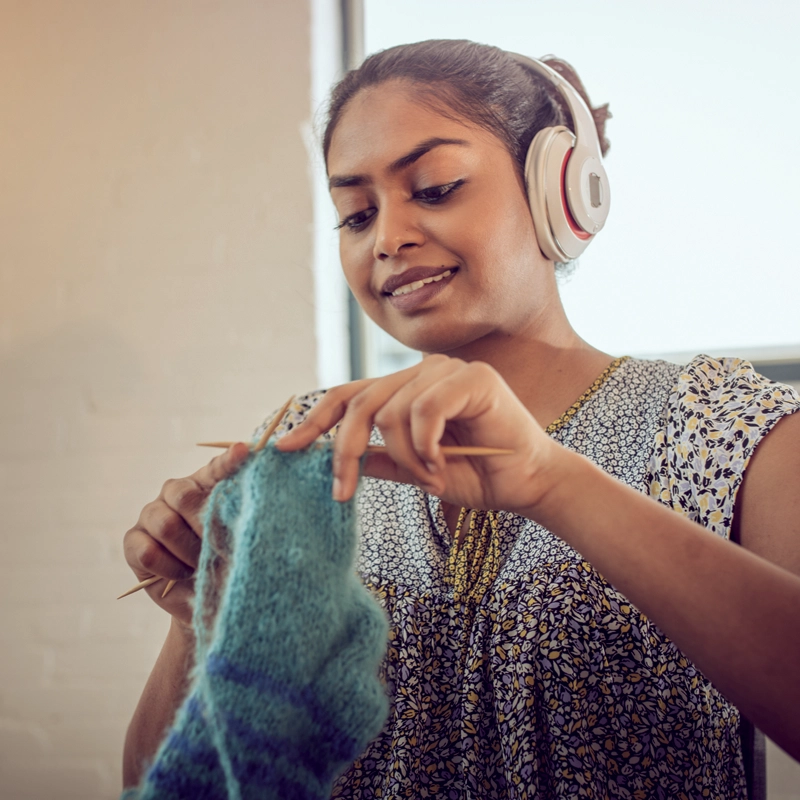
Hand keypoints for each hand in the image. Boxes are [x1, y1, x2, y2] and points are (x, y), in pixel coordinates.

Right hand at [122, 442, 249, 627]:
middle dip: (204, 526)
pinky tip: (181, 574)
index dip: (229, 460)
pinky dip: (169, 568)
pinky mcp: (133, 540)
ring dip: (187, 552)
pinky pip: (147, 551)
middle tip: (218, 548)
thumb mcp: (237, 542)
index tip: (244, 451)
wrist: (204, 598)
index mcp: (207, 485)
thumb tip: (244, 509)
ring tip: (200, 566)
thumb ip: (237, 522)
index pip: (217, 467)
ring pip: (165, 525)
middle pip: (184, 496)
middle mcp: (177, 492)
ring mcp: (152, 513)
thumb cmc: (225, 563)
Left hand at [276, 355, 558, 513]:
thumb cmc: (476, 476)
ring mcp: (447, 370)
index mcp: (405, 390)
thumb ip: (379, 460)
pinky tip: (444, 462)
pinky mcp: (472, 377)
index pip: (349, 395)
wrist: (528, 483)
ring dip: (405, 458)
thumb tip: (339, 461)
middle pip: (360, 402)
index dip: (314, 421)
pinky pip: (423, 410)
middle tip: (343, 492)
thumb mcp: (414, 471)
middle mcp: (422, 372)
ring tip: (431, 477)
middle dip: (344, 452)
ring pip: (391, 411)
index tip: (285, 448)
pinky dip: (426, 446)